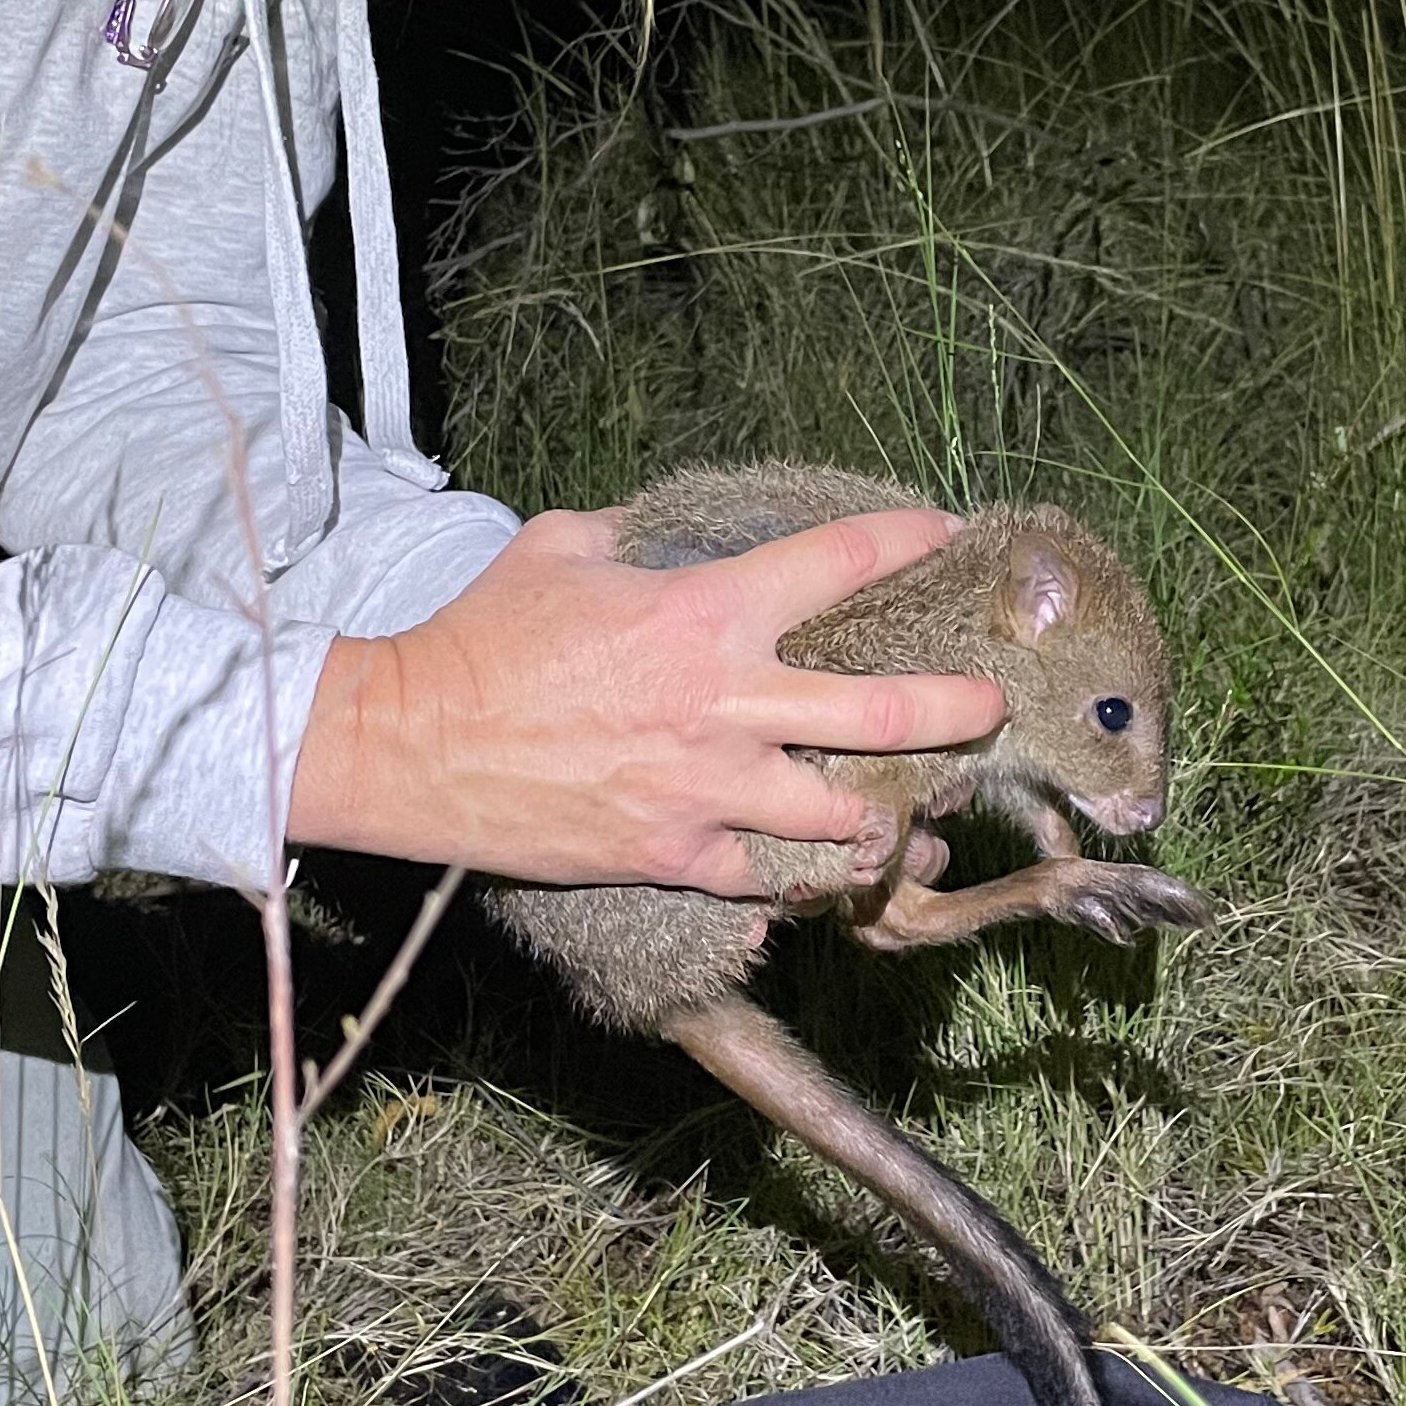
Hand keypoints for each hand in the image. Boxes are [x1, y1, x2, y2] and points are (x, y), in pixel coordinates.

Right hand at [286, 505, 1005, 888]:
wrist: (412, 741)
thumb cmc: (483, 636)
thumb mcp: (562, 547)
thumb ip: (636, 537)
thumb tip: (663, 532)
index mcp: (704, 611)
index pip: (836, 562)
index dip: (902, 539)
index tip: (941, 530)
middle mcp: (725, 700)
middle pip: (884, 709)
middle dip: (958, 708)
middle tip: (992, 706)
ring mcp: (706, 786)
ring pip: (841, 811)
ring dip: (883, 812)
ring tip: (906, 811)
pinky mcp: (675, 854)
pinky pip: (769, 875)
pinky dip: (801, 875)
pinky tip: (822, 871)